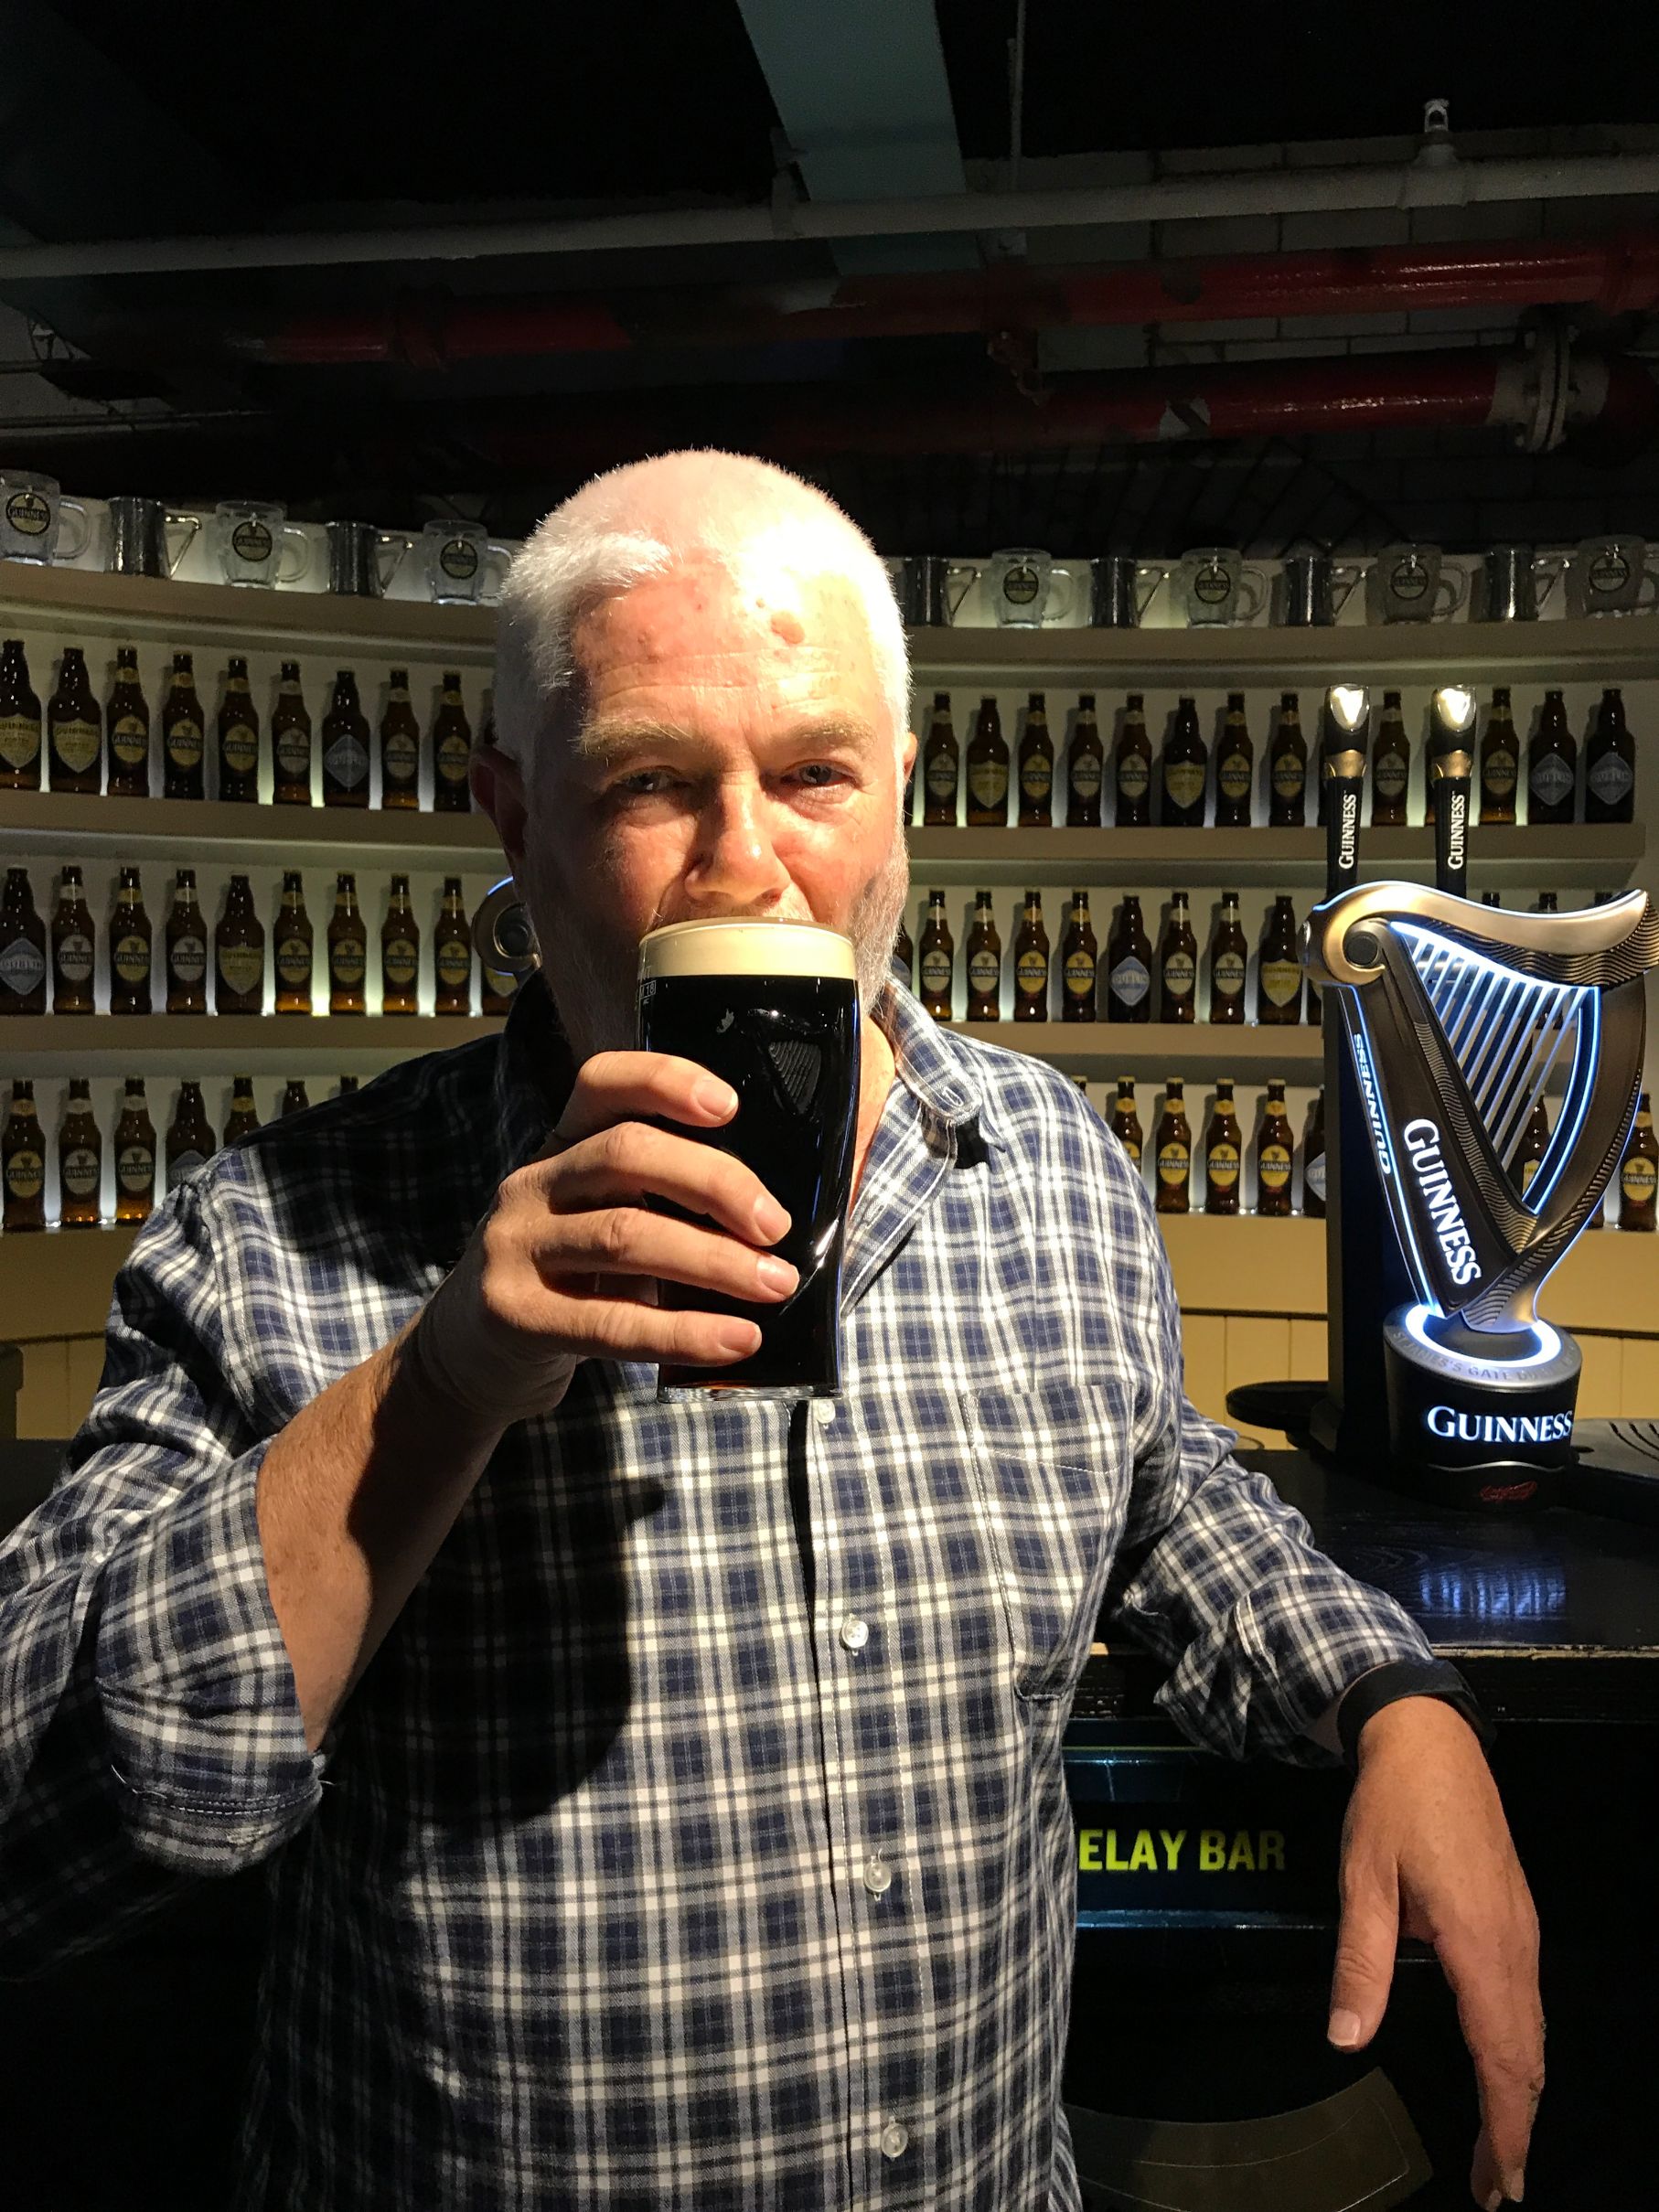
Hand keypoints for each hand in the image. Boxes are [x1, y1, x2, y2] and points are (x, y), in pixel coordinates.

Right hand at [411, 1049, 794, 1428]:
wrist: (469, 1359)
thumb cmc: (566, 1283)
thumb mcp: (598, 1222)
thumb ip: (662, 1204)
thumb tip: (771, 1217)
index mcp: (560, 1147)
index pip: (602, 1085)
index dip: (665, 1080)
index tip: (730, 1105)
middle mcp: (531, 1184)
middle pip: (627, 1154)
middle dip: (714, 1183)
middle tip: (774, 1225)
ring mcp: (514, 1246)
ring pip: (624, 1235)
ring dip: (714, 1261)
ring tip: (774, 1284)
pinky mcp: (511, 1314)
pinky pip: (608, 1322)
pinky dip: (683, 1332)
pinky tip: (735, 1340)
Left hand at [1328, 1696, 1542, 2208]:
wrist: (1432, 1740)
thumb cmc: (1393, 1806)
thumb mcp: (1362, 1881)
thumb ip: (1361, 1963)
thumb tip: (1346, 2039)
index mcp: (1479, 1943)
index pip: (1502, 2058)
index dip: (1504, 2127)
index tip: (1502, 2183)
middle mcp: (1514, 1947)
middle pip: (1528, 2059)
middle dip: (1516, 2129)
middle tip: (1498, 2189)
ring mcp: (1522, 1934)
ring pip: (1532, 2035)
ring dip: (1519, 2096)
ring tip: (1499, 2151)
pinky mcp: (1516, 1923)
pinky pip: (1526, 2005)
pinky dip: (1519, 2055)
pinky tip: (1501, 2075)